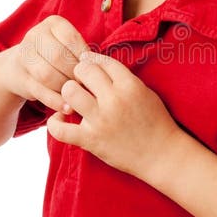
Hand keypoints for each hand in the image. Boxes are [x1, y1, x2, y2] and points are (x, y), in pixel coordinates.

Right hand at [0, 15, 89, 112]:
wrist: (19, 68)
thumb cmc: (55, 56)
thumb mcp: (68, 47)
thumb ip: (81, 54)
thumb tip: (98, 74)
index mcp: (53, 23)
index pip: (71, 40)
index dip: (84, 58)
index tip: (91, 71)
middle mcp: (35, 35)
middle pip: (58, 57)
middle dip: (74, 75)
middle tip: (84, 86)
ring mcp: (23, 56)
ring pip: (47, 75)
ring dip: (65, 88)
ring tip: (77, 96)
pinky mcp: (20, 78)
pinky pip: (40, 91)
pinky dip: (56, 101)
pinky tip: (68, 107)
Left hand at [46, 50, 181, 180]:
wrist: (161, 155)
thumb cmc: (155, 122)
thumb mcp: (145, 92)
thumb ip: (122, 78)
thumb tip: (97, 63)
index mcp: (130, 85)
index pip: (101, 60)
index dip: (91, 61)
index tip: (88, 65)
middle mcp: (114, 100)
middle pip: (83, 70)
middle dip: (79, 73)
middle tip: (81, 83)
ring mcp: (101, 120)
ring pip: (69, 92)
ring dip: (68, 93)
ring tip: (73, 99)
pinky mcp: (91, 140)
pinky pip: (60, 129)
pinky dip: (55, 123)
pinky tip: (60, 119)